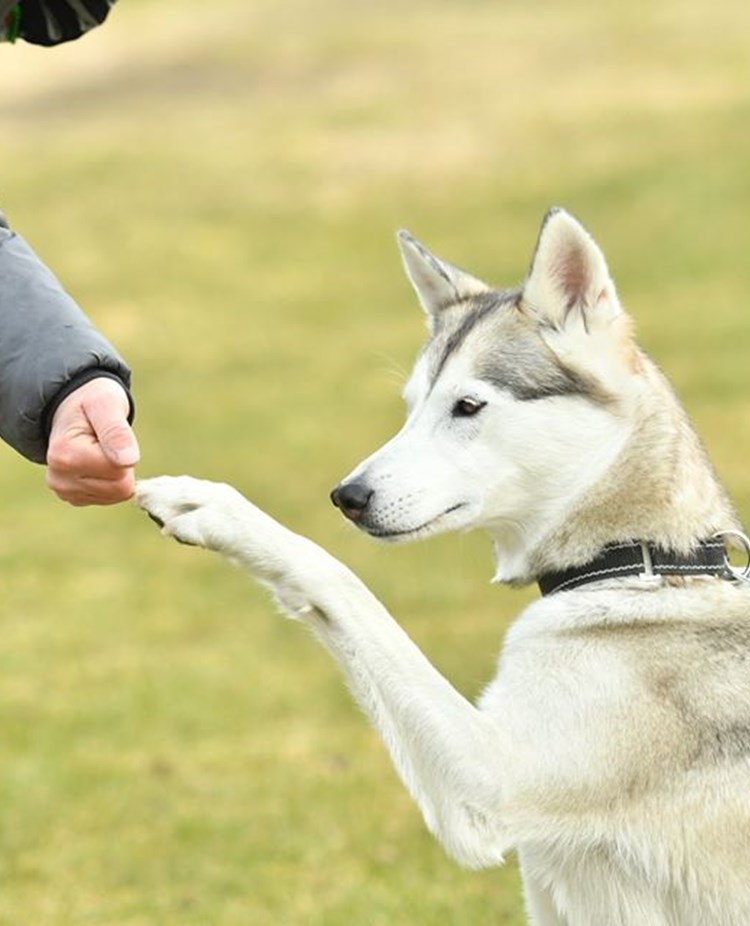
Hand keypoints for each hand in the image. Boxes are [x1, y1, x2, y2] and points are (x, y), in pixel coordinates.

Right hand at [46, 377, 139, 505]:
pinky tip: (96, 461)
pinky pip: (109, 498)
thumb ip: (116, 431)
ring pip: (116, 495)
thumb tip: (129, 461)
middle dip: (122, 464)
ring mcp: (64, 491)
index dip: (125, 450)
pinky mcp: (73, 497)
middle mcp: (59, 478)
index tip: (108, 432)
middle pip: (119, 488)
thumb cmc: (92, 402)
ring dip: (116, 472)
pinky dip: (110, 480)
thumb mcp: (106, 404)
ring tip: (100, 449)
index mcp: (65, 455)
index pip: (119, 473)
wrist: (70, 408)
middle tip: (106, 442)